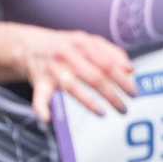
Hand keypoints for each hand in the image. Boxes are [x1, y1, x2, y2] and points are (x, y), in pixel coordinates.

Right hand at [18, 26, 134, 120]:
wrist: (29, 45)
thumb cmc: (67, 46)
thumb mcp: (88, 42)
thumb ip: (111, 53)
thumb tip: (131, 69)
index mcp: (84, 43)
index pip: (108, 63)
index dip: (123, 79)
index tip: (133, 92)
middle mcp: (69, 55)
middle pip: (95, 77)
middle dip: (112, 95)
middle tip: (124, 108)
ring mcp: (53, 69)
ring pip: (73, 87)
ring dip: (89, 103)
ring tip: (103, 113)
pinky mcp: (39, 82)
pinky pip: (40, 97)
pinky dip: (42, 108)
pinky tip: (48, 119)